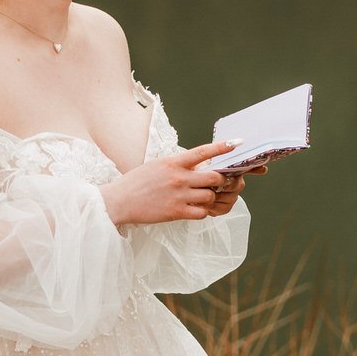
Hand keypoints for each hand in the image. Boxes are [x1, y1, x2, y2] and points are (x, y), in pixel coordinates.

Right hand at [104, 143, 237, 227]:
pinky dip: (203, 211)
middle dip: (222, 180)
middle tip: (221, 182)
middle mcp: (178, 177)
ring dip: (212, 197)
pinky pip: (201, 212)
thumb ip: (178, 165)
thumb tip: (199, 165)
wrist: (120, 201)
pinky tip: (197, 209)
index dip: (222, 147)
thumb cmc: (137, 182)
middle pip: (214, 177)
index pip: (203, 152)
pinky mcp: (176, 212)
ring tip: (205, 197)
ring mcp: (178, 195)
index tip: (236, 143)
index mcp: (173, 162)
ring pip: (210, 195)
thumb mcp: (157, 165)